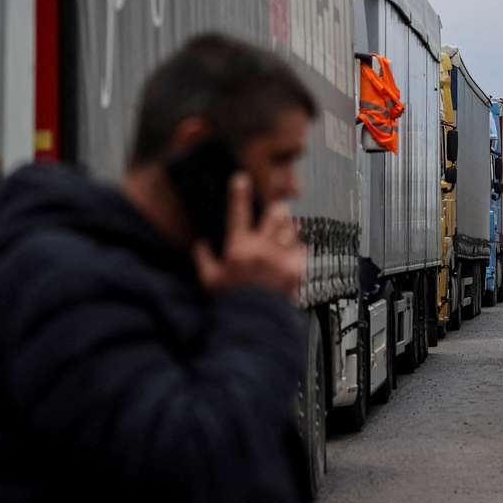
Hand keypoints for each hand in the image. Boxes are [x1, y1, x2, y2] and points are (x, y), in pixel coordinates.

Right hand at [194, 173, 306, 298]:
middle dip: (276, 209)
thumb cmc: (228, 302)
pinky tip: (299, 251)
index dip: (239, 193)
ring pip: (291, 231)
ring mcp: (281, 259)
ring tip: (289, 227)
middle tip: (277, 209)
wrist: (253, 324)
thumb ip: (203, 259)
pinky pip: (303, 252)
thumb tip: (199, 244)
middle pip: (274, 216)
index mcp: (239, 248)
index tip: (241, 178)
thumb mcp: (209, 281)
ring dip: (290, 227)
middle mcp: (262, 249)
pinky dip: (301, 250)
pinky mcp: (296, 271)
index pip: (238, 213)